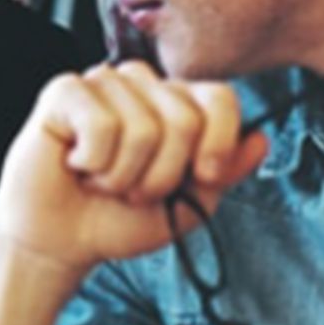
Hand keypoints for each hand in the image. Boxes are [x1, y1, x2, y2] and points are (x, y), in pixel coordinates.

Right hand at [0, 62, 267, 274]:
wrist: (62, 242)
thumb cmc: (119, 219)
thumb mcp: (189, 204)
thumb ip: (225, 172)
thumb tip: (261, 139)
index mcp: (175, 102)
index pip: (218, 98)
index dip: (218, 143)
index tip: (203, 178)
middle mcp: (141, 84)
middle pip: (183, 119)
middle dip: (161, 175)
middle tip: (132, 190)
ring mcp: (103, 82)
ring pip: (141, 127)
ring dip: (122, 175)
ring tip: (101, 180)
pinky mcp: (64, 91)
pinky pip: (100, 123)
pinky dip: (93, 162)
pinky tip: (77, 164)